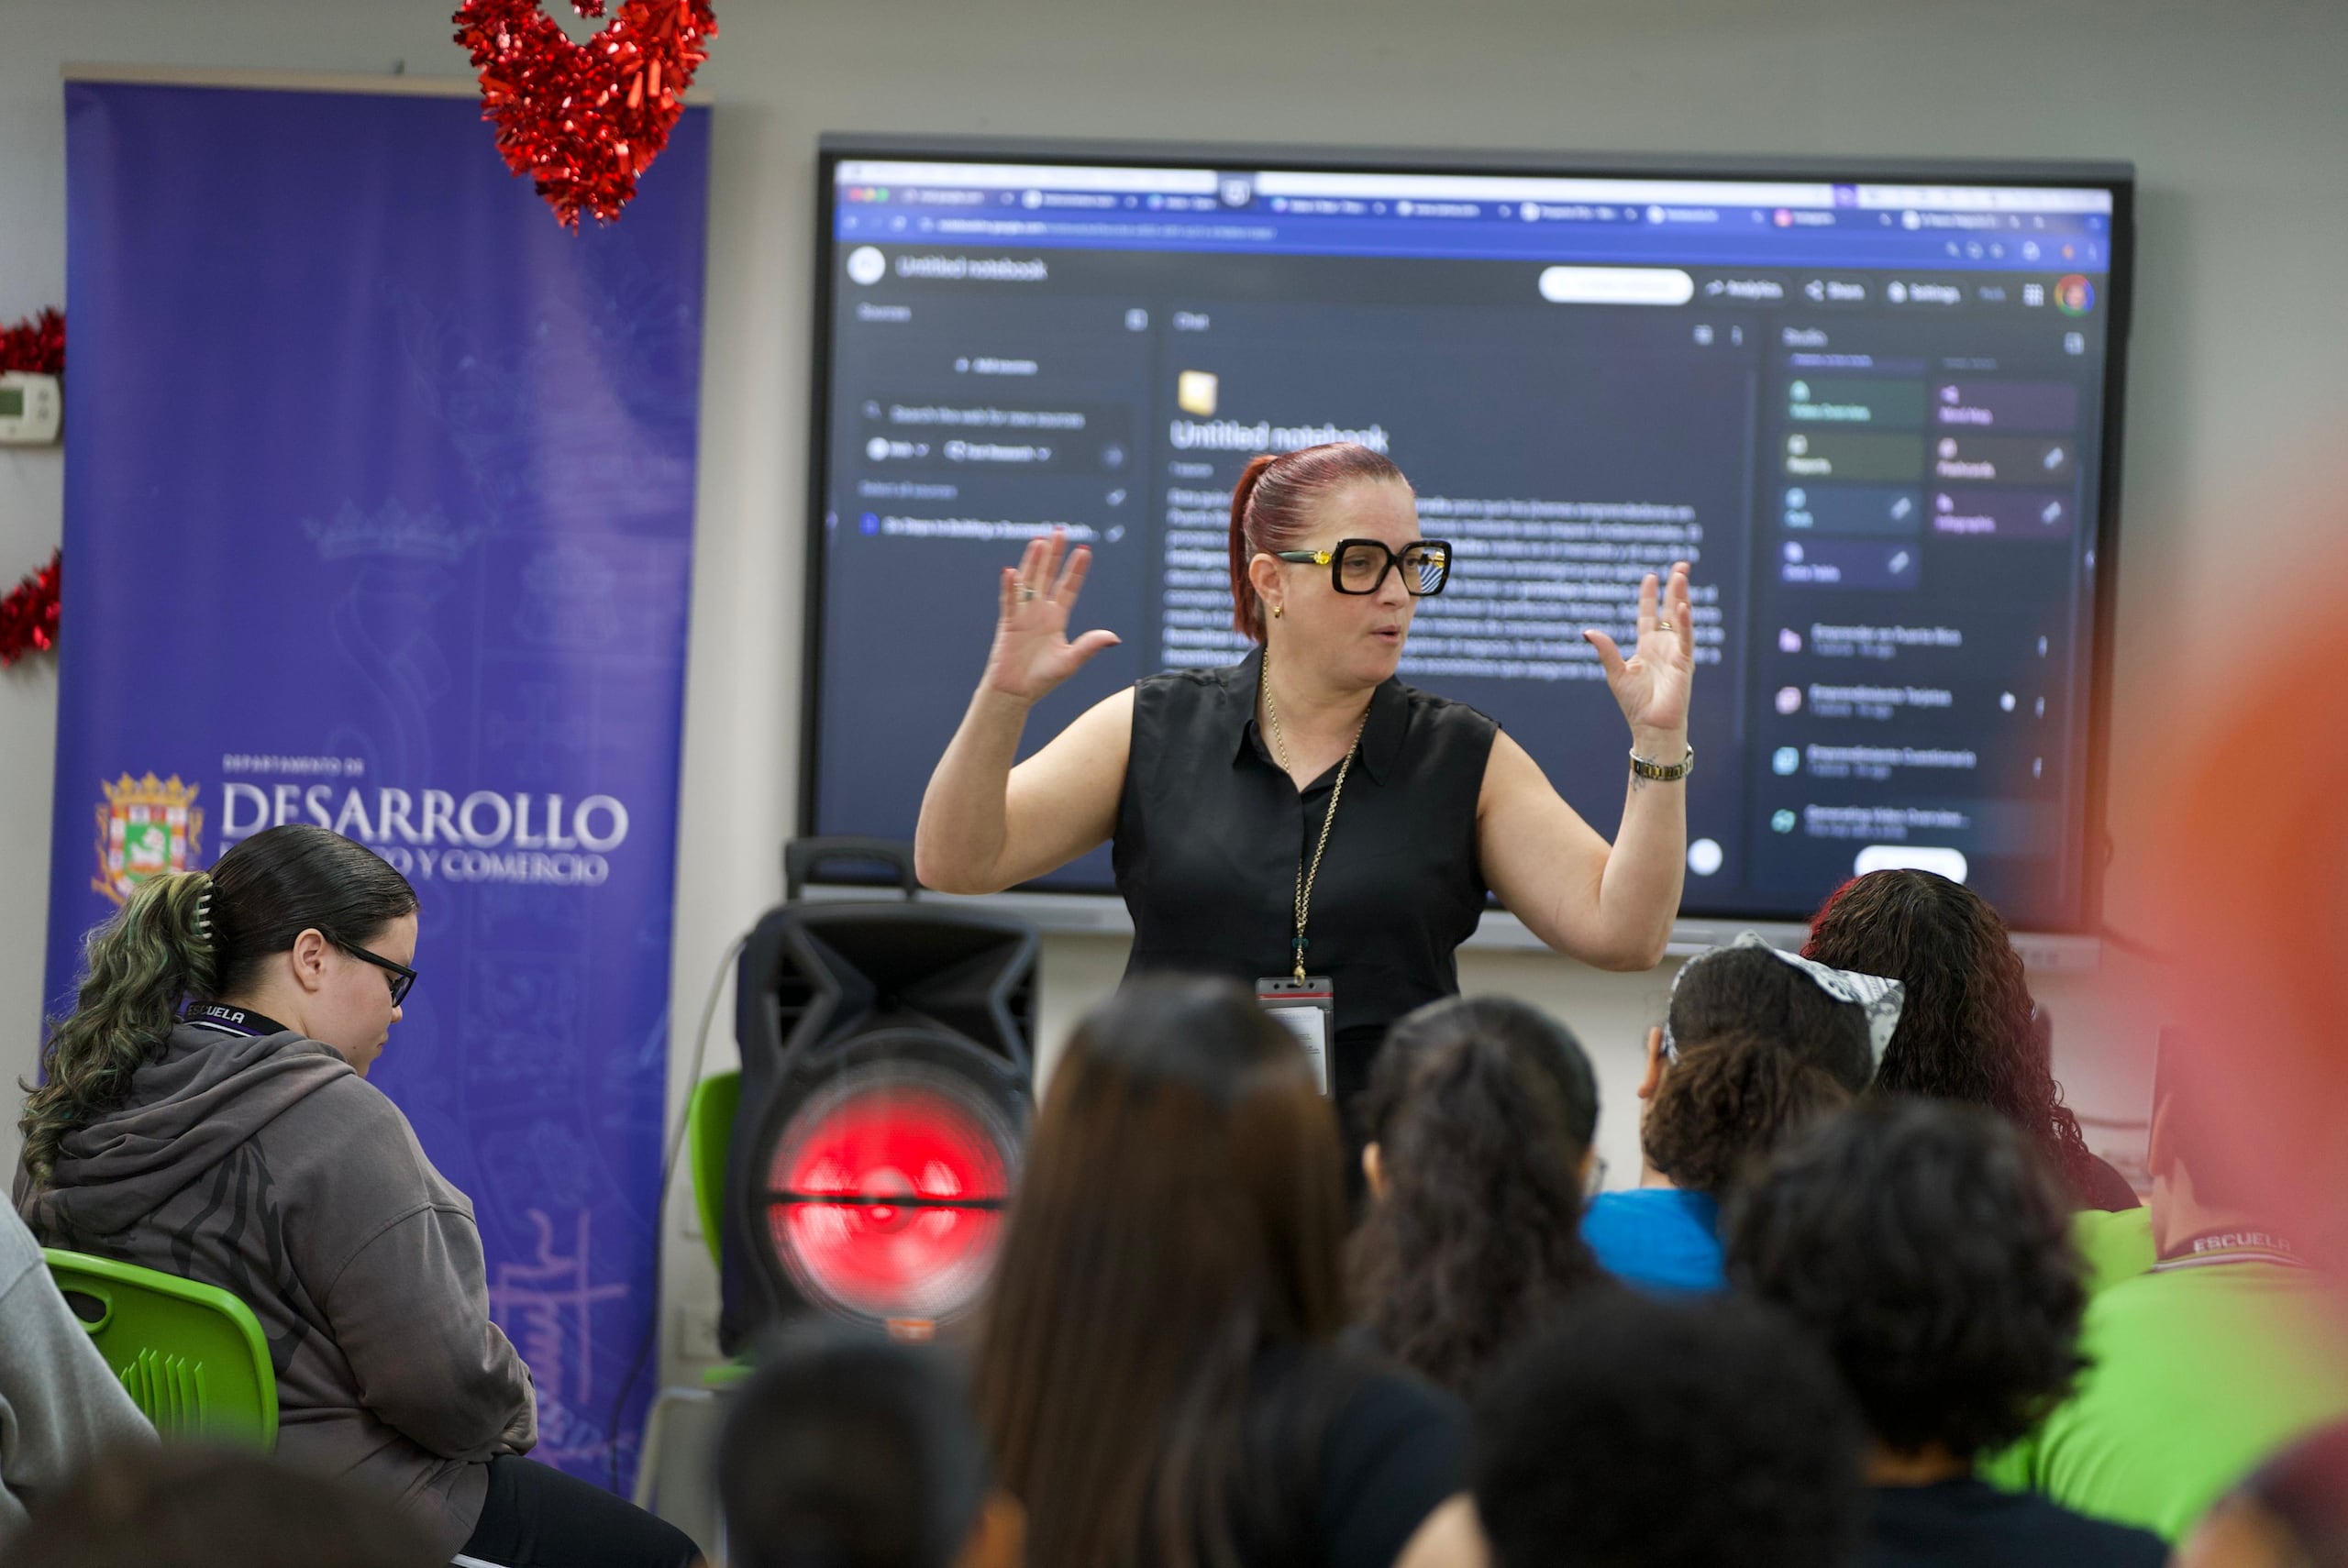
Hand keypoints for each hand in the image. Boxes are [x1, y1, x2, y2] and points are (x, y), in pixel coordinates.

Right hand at [982, 528, 1120, 703]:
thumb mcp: (1071, 661)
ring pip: (1028, 582)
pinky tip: (1011, 571)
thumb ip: (1089, 646)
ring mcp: (1023, 615)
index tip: (1084, 550)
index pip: (1068, 588)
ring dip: (1033, 562)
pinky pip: (1009, 602)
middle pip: (1048, 576)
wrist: (1016, 693)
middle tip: (1059, 531)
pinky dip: (1009, 587)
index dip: (1075, 570)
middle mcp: (1039, 612)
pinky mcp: (1008, 623)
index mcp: (1056, 619)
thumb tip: (1114, 636)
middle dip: (1054, 555)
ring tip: (1040, 541)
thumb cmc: (1042, 679)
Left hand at [1583, 561, 1694, 744]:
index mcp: (1647, 647)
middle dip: (1675, 587)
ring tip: (1681, 575)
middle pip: (1670, 610)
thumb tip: (1587, 631)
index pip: (1649, 615)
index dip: (1649, 596)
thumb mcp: (1615, 672)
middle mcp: (1663, 646)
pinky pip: (1685, 639)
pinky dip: (1685, 623)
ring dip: (1681, 596)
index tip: (1650, 576)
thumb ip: (1605, 650)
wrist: (1650, 727)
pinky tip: (1683, 607)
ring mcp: (1676, 653)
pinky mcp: (1684, 663)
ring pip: (1680, 618)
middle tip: (1680, 565)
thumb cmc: (1635, 704)